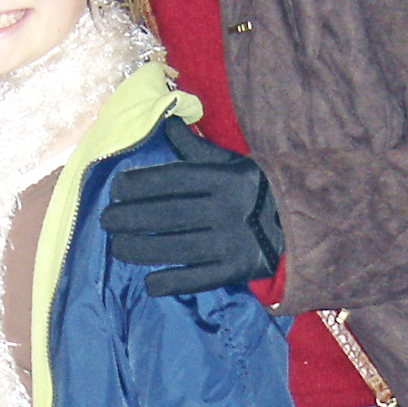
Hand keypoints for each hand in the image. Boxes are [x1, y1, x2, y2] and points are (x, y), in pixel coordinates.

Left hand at [100, 117, 283, 296]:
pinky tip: (149, 283)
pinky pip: (197, 279)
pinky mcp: (237, 270)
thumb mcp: (231, 163)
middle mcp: (225, 209)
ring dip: (140, 249)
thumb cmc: (256, 189)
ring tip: (117, 247)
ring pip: (176, 248)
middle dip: (130, 218)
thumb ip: (196, 149)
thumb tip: (168, 123)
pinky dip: (171, 282)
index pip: (172, 180)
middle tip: (106, 220)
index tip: (115, 189)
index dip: (139, 184)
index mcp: (223, 178)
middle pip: (167, 214)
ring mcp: (231, 242)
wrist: (301, 222)